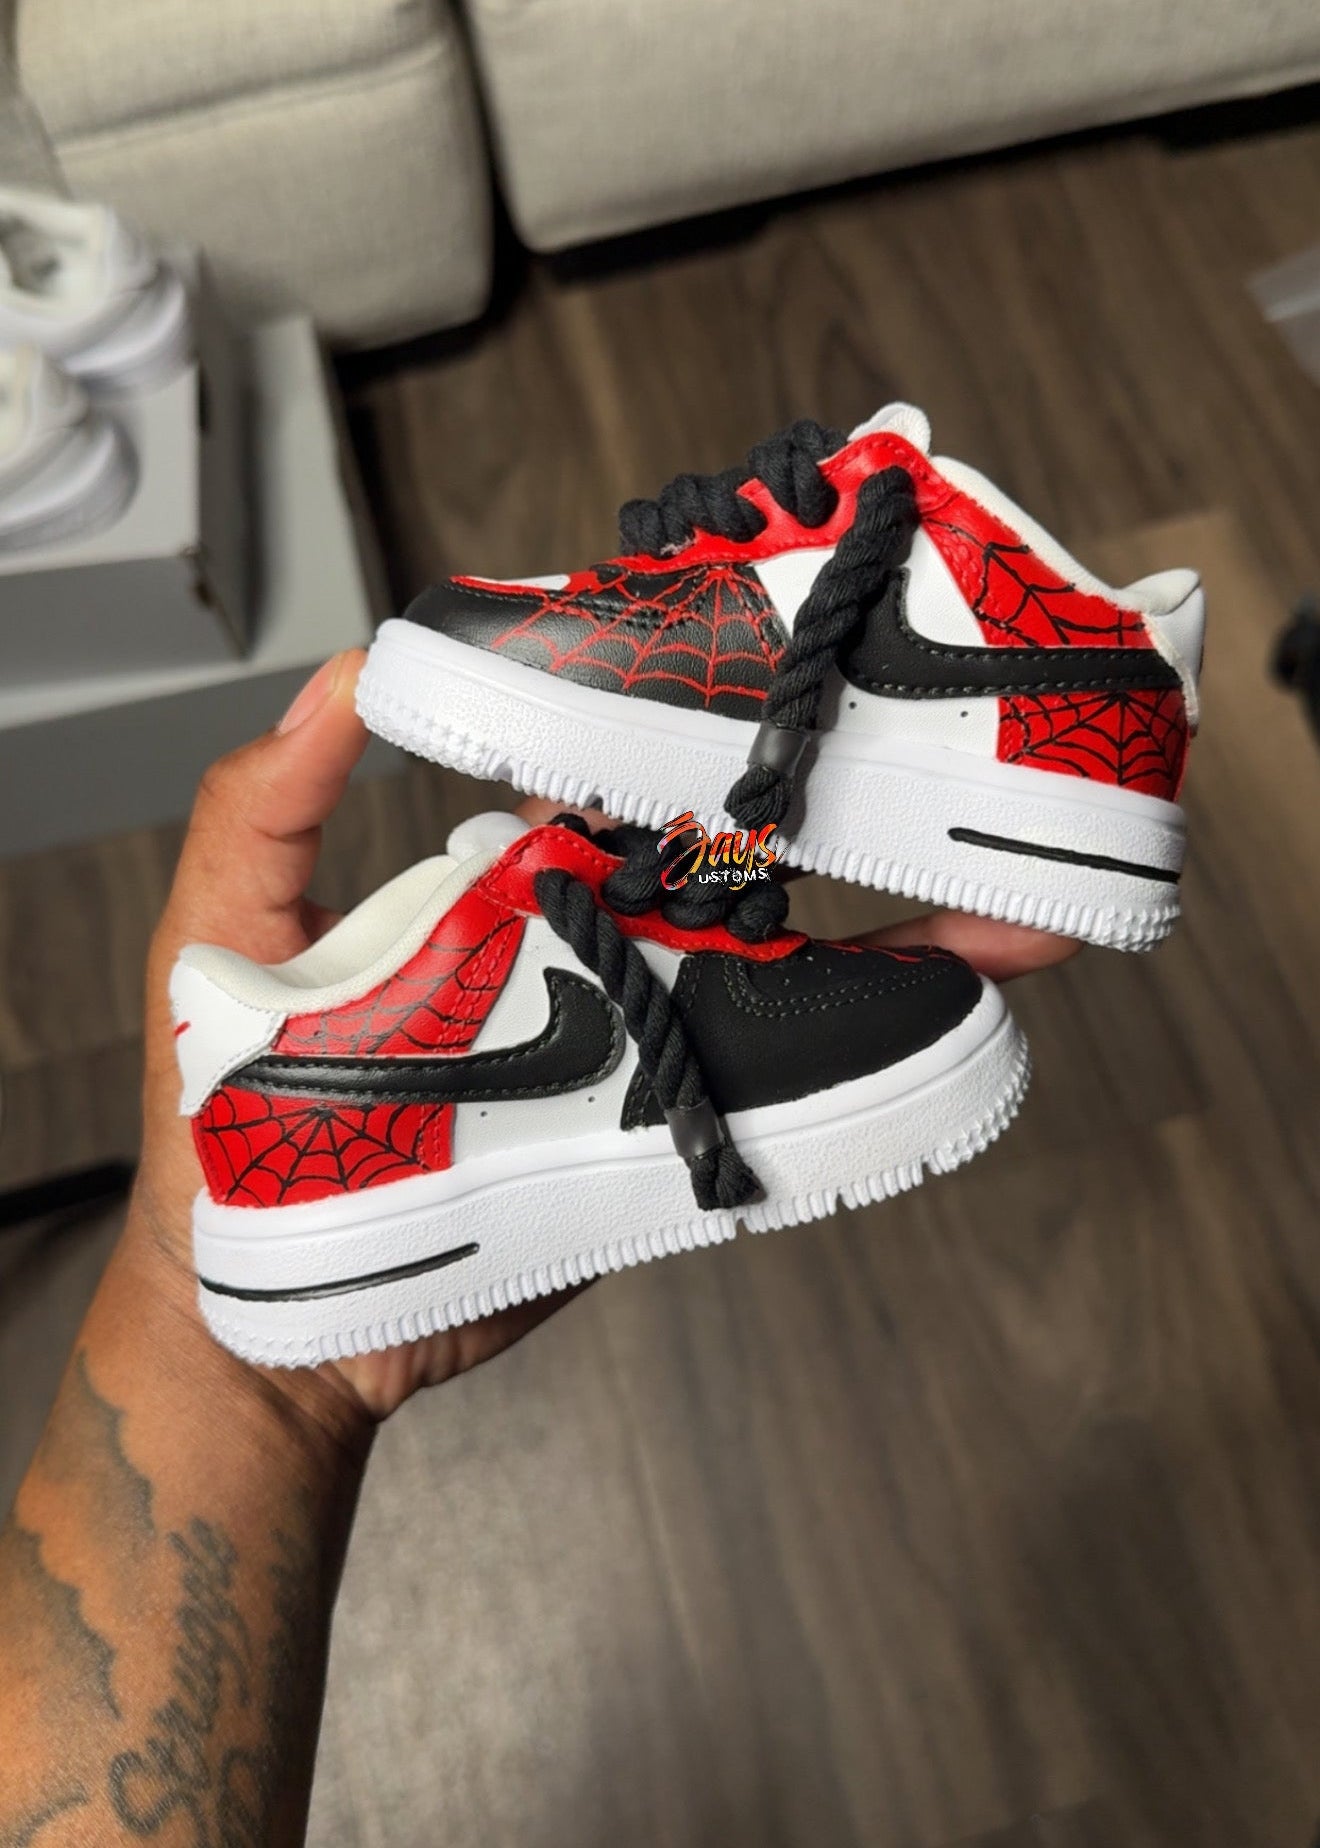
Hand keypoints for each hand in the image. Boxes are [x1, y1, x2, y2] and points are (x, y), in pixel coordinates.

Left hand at [140, 655, 1078, 1426]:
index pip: (623, 774)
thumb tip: (350, 672)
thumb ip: (266, 811)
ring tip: (1012, 903)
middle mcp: (587, 944)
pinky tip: (961, 1019)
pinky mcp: (660, 1132)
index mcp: (505, 880)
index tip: (793, 666)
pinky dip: (866, 1056)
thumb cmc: (230, 1128)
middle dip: (852, 816)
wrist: (279, 1324)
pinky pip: (768, 1084)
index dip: (709, 720)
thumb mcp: (222, 945)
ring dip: (900, 937)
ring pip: (782, 969)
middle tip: (961, 764)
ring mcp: (635, 1040)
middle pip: (737, 862)